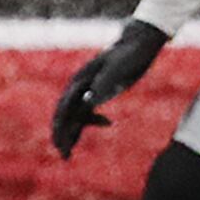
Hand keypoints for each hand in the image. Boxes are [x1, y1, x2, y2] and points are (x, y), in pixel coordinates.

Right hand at [47, 20, 166, 156]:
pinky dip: (94, 120)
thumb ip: (103, 84)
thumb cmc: (128, 55)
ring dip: (73, 133)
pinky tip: (108, 123)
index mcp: (79, 82)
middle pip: (64, 115)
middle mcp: (80, 86)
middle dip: (62, 136)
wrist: (138, 43)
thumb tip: (88, 102)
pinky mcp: (99, 90)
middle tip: (65, 156)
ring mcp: (88, 89)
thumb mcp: (118, 69)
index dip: (61, 129)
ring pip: (75, 115)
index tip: (62, 146)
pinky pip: (90, 109)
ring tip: (71, 153)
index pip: (64, 110)